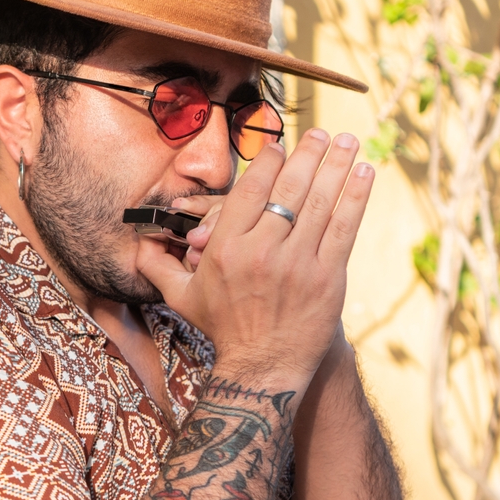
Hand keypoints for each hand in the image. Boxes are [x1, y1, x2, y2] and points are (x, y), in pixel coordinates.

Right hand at [136, 130, 374, 383]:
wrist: (263, 367)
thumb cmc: (222, 329)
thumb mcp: (183, 298)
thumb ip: (159, 267)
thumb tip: (136, 246)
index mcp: (226, 249)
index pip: (251, 192)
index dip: (269, 162)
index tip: (280, 145)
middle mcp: (262, 251)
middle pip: (289, 190)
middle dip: (308, 154)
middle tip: (321, 132)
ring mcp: (298, 263)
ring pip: (320, 202)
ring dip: (336, 166)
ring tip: (348, 140)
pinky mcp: (328, 277)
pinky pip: (344, 228)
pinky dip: (355, 197)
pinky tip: (364, 173)